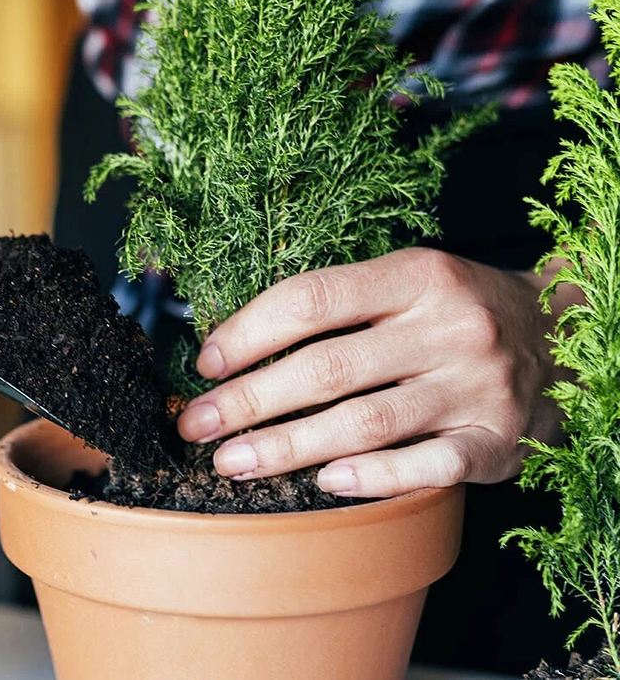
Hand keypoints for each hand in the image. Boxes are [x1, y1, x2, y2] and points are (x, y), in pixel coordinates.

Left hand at [176, 248, 574, 497]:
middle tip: (196, 425)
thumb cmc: (453, 313)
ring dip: (287, 448)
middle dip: (248, 401)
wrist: (563, 339)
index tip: (204, 363)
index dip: (248, 333)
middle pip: (328, 368)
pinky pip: (427, 466)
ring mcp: (476, 388)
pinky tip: (324, 484)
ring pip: (365, 423)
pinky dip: (372, 477)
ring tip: (232, 464)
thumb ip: (335, 306)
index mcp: (416, 276)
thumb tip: (231, 348)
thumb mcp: (405, 283)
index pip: (313, 299)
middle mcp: (449, 328)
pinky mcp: (497, 441)